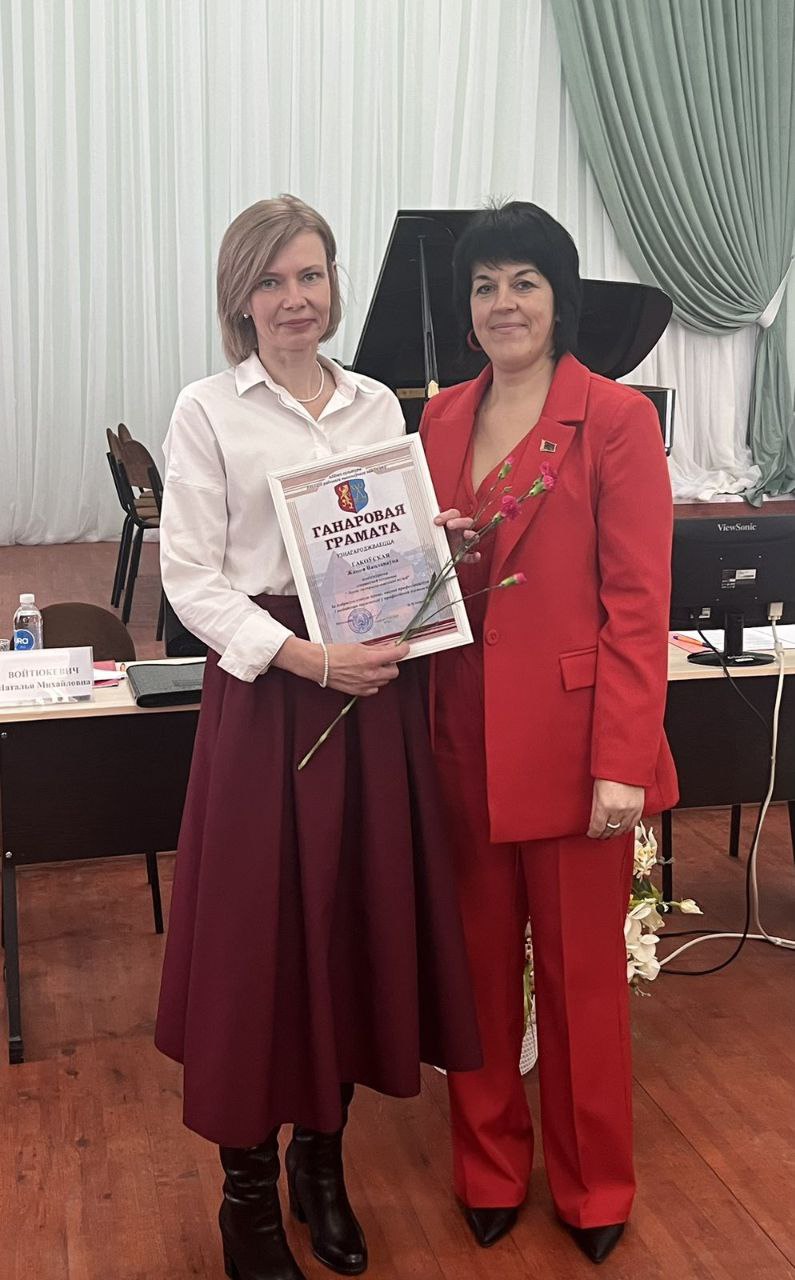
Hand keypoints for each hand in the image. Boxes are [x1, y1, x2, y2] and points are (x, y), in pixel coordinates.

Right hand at [272, 636, 407, 695]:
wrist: (319, 664)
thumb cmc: (334, 653)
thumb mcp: (358, 646)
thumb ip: (377, 649)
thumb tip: (390, 647)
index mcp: (370, 660)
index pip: (397, 655)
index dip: (403, 650)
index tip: (403, 647)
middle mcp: (370, 674)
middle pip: (394, 671)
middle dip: (391, 664)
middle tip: (384, 658)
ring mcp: (365, 684)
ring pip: (384, 681)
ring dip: (382, 673)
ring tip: (371, 666)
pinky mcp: (360, 691)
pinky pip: (374, 689)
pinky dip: (373, 682)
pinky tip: (365, 675)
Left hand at [434, 508, 480, 562]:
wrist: (430, 552)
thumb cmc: (432, 536)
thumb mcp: (430, 528)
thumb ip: (432, 523)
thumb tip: (432, 520)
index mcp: (452, 521)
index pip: (454, 514)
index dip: (447, 515)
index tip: (437, 521)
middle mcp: (460, 531)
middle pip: (467, 522)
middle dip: (459, 522)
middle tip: (449, 525)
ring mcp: (462, 543)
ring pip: (473, 537)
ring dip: (471, 534)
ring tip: (466, 534)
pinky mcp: (461, 556)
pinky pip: (470, 556)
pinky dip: (474, 556)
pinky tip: (476, 555)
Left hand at [587, 778, 644, 839]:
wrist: (626, 765)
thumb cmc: (609, 774)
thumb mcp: (596, 791)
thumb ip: (596, 807)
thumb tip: (594, 820)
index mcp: (604, 806)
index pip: (597, 828)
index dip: (593, 833)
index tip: (591, 834)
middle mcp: (618, 810)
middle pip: (609, 830)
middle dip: (603, 835)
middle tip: (600, 836)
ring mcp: (629, 810)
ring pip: (622, 830)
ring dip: (615, 833)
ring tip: (610, 834)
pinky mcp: (638, 809)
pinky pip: (633, 825)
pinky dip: (626, 829)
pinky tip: (622, 829)